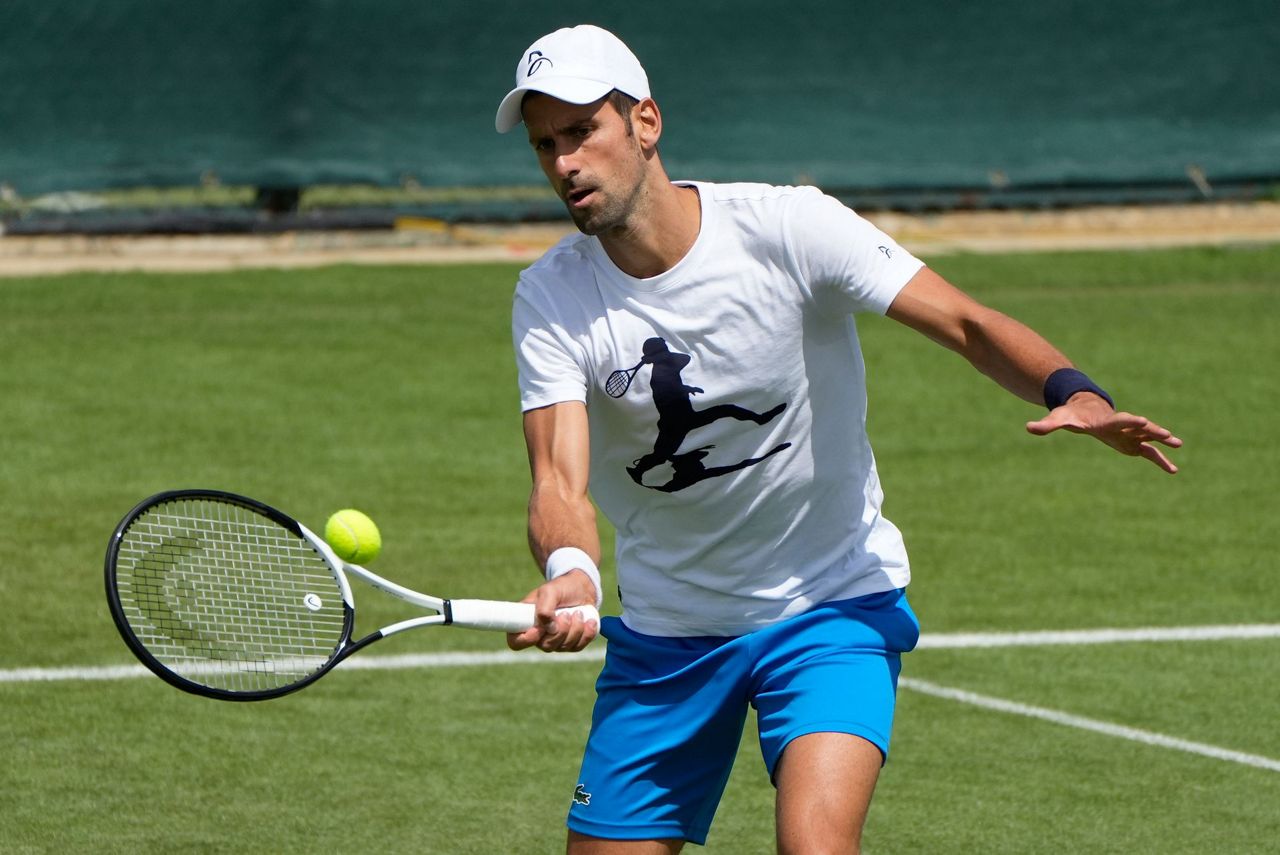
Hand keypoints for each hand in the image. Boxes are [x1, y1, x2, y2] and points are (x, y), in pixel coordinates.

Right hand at [506, 570, 599, 652]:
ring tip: (578, 612)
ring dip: (574, 629)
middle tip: (567, 613)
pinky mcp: (571, 643)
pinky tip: (589, 621)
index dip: (525, 640)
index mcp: (525, 621)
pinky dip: (586, 634)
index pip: (515, 641)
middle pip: (545, 646)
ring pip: (563, 647)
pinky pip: (577, 647)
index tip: (540, 628)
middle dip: (560, 630)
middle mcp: (539, 634)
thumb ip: (545, 607)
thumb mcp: (550, 590)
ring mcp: (555, 640)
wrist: (582, 588)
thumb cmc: (562, 587)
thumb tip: (548, 627)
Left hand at [1026, 392, 1182, 473]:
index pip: (1119, 421)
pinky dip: (1160, 460)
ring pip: (1148, 438)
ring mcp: (1129, 434)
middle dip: (1151, 430)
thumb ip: (1047, 425)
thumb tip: (1028, 427)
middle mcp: (1121, 426)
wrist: (1085, 408)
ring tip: (1178, 443)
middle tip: (1166, 433)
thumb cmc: (1071, 415)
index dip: (1129, 421)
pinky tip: (1173, 470)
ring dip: (1162, 441)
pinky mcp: (1132, 443)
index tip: (1141, 420)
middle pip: (1139, 427)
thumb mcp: (1059, 419)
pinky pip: (1149, 453)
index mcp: (1105, 421)